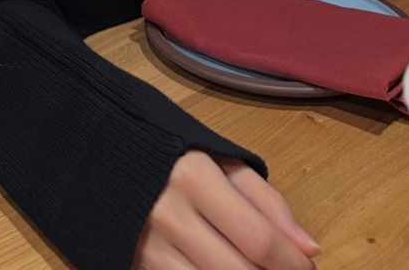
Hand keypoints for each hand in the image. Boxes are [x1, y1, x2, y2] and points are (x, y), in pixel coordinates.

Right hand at [134, 152, 320, 268]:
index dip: (291, 264)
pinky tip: (221, 269)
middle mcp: (170, 214)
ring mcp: (150, 246)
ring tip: (254, 269)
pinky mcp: (138, 266)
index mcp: (195, 176)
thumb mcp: (219, 160)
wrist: (99, 151)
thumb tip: (309, 248)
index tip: (307, 269)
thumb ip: (266, 200)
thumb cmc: (171, 153)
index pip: (258, 238)